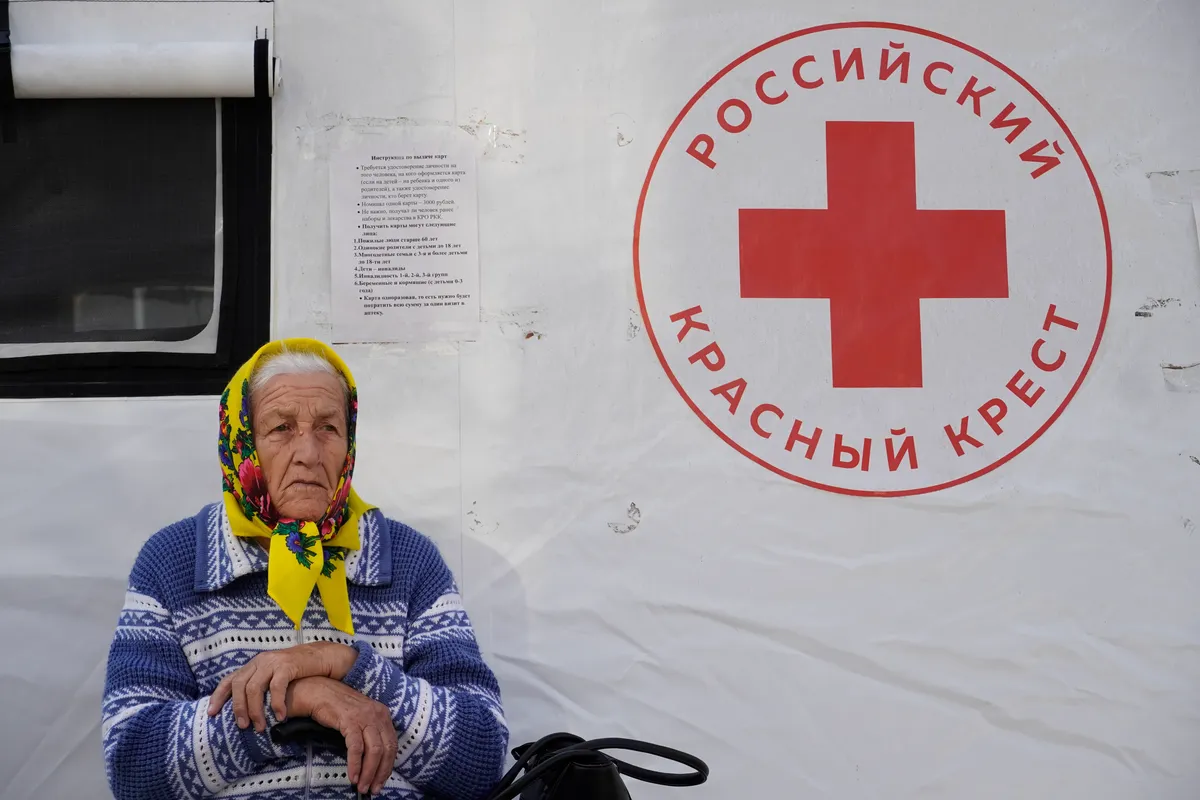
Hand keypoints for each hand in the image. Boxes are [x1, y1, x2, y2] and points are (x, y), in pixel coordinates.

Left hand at [207, 642, 358, 729]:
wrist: (323, 656)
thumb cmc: (298, 672)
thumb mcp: (274, 677)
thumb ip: (261, 687)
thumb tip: (245, 712)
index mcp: (254, 664)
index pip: (230, 679)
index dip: (218, 696)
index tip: (212, 714)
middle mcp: (260, 661)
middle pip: (239, 685)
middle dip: (238, 708)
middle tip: (242, 726)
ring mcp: (273, 662)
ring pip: (255, 687)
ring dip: (255, 710)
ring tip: (260, 726)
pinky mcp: (288, 665)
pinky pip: (277, 686)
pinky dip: (276, 703)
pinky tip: (280, 716)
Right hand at [288, 676, 396, 795]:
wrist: (318, 692)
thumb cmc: (338, 708)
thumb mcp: (361, 718)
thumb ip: (370, 734)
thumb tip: (374, 762)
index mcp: (383, 714)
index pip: (392, 745)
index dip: (388, 766)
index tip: (381, 782)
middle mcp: (378, 714)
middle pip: (386, 749)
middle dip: (380, 773)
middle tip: (373, 789)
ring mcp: (365, 716)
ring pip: (374, 750)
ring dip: (369, 772)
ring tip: (362, 786)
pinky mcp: (350, 720)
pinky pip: (356, 747)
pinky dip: (356, 764)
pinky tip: (353, 775)